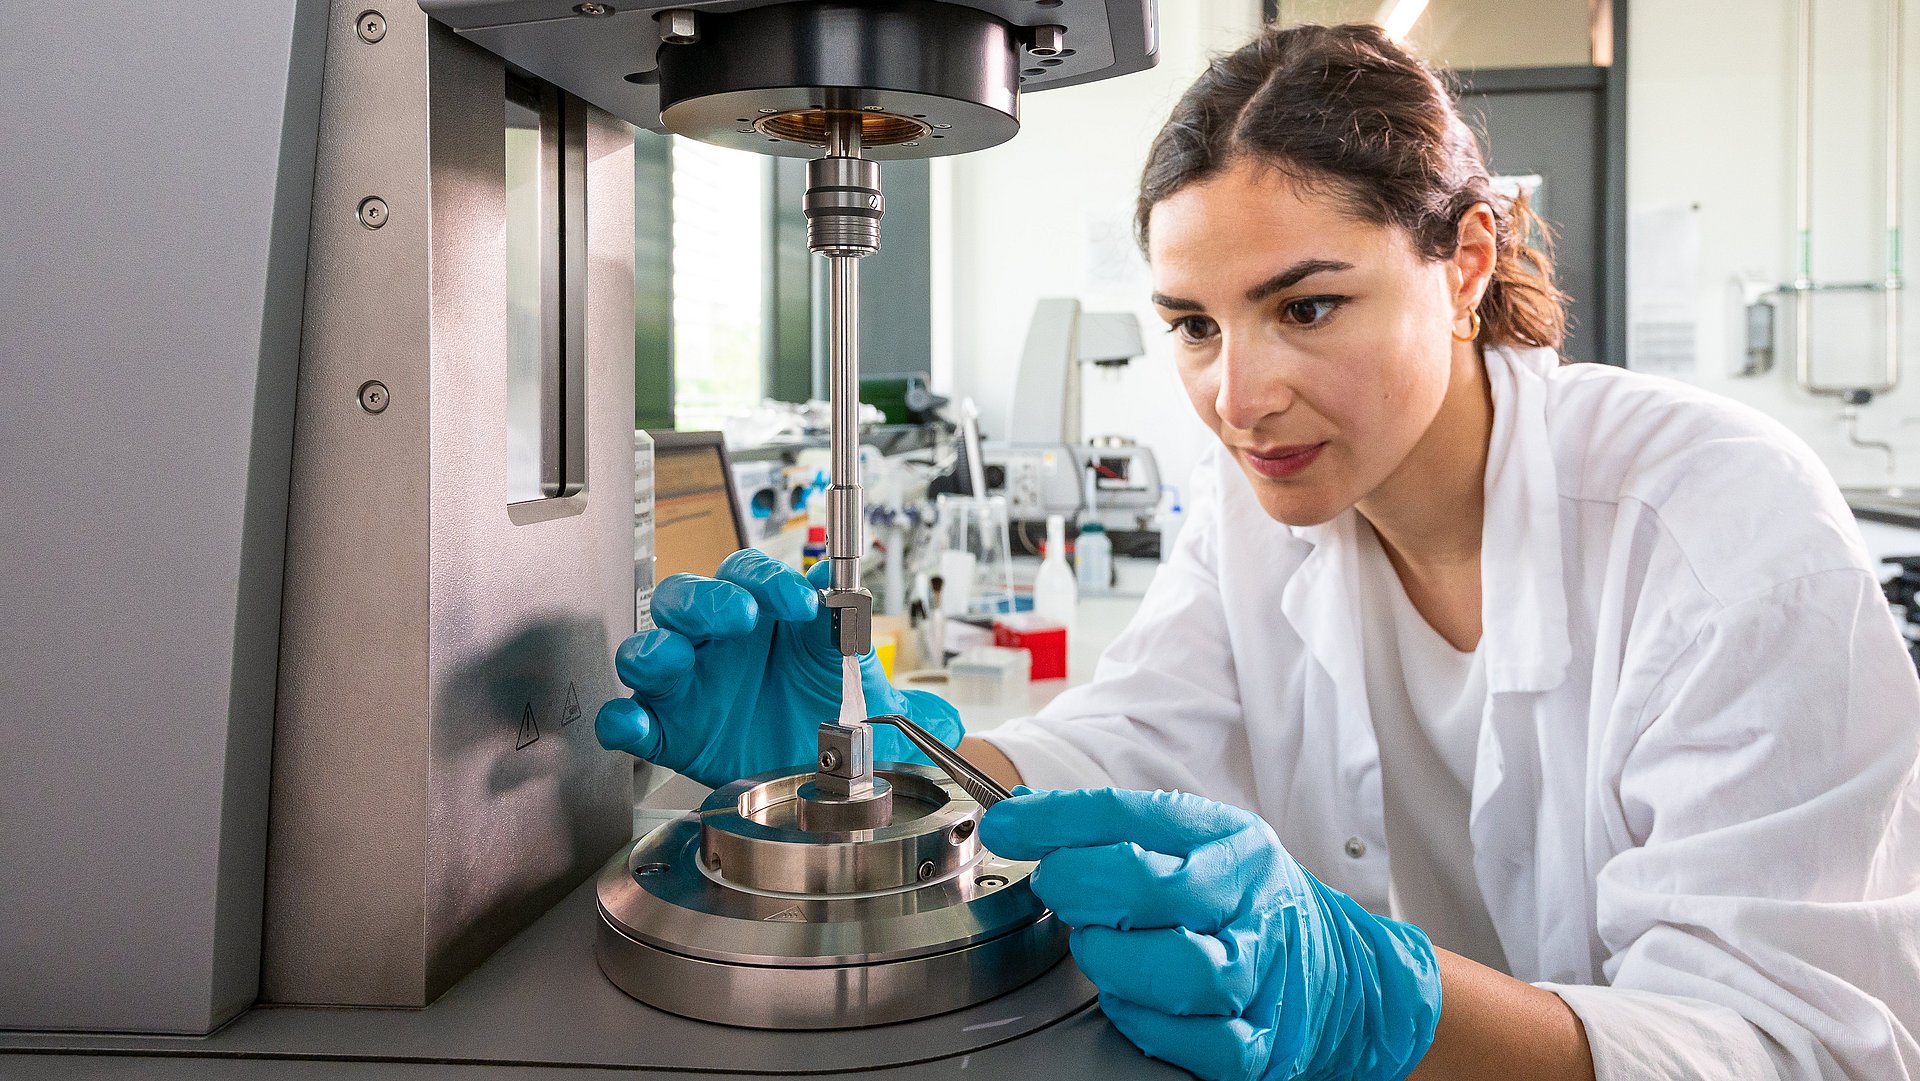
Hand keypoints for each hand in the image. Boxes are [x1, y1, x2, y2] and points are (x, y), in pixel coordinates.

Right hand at [595, 548, 962, 789]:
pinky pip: (628, 719)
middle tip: (740, 618)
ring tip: (675, 661)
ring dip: (657, 648)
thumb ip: (893, 685)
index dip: (769, 582)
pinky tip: (633, 725)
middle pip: (689, 596)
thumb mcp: (870, 700)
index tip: (800, 604)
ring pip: (650, 646)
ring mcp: (689, 687)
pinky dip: (622, 720)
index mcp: (766, 618)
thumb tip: (921, 681)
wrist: (814, 783)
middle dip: (708, 601)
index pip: (752, 576)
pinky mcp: (667, 732)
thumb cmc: (830, 720)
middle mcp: (720, 644)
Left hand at [980, 788, 1440, 1080]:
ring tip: (1099, 949)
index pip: (1133, 816)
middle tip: (1060, 889)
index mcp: (1228, 840)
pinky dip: (1147, 1024)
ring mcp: (1260, 970)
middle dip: (1082, 885)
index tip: (1007, 823)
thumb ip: (1112, 832)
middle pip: (1150, 884)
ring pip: (1180, 969)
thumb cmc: (1245, 903)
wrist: (1344, 973)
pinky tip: (1131, 1002)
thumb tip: (1021, 814)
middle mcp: (1249, 899)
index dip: (1058, 820)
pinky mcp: (1263, 1040)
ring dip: (1115, 961)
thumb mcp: (1195, 844)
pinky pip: (1199, 1041)